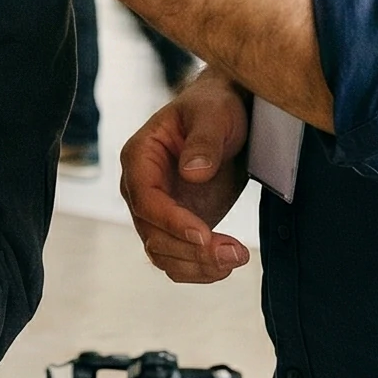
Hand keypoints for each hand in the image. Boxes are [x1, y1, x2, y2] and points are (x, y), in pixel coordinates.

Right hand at [119, 69, 251, 281]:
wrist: (229, 117)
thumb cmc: (215, 107)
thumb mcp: (213, 114)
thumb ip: (203, 141)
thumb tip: (192, 172)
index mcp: (139, 158)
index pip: (145, 200)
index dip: (171, 222)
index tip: (205, 236)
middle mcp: (141, 188)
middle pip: (152, 235)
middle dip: (192, 251)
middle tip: (236, 252)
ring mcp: (159, 210)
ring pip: (163, 254)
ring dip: (198, 266)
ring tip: (238, 258)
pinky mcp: (179, 226)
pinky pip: (179, 260)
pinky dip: (201, 270)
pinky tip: (228, 262)